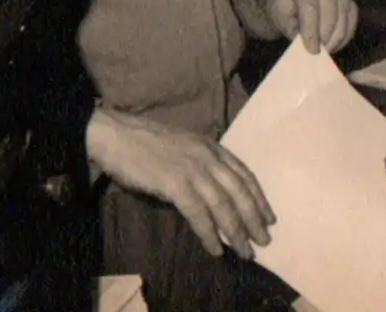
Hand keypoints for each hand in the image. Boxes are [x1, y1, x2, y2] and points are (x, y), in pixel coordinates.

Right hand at [86, 107, 273, 259]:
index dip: (258, 197)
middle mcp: (208, 157)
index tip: (269, 216)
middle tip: (265, 240)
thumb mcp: (184, 148)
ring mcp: (193, 170)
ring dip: (237, 232)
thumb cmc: (145, 143)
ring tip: (246, 251)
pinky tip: (216, 249)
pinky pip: (199, 214)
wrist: (116, 135)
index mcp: (212, 147)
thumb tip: (212, 195)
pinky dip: (209, 233)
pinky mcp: (175, 184)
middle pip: (240, 192)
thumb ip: (201, 165)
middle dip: (254, 218)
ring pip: (224, 205)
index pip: (244, 174)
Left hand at [263, 0, 359, 54]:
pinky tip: (332, 44)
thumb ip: (292, 30)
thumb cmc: (285, 8)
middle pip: (330, 17)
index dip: (312, 32)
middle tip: (316, 53)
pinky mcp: (351, 3)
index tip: (312, 51)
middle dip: (324, 39)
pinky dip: (343, 39)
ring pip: (343, 23)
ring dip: (333, 41)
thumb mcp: (281, 17)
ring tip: (322, 49)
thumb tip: (306, 46)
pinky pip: (352, 25)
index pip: (311, 9)